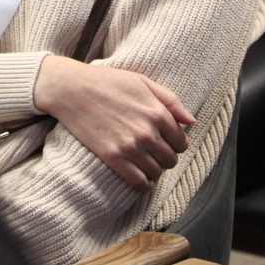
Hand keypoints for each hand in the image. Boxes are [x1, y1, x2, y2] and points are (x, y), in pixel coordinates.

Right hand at [32, 56, 193, 188]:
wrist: (73, 90)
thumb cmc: (108, 82)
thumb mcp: (143, 82)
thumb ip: (171, 100)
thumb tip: (192, 121)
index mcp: (157, 113)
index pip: (181, 142)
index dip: (177, 144)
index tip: (168, 142)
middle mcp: (147, 133)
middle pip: (171, 159)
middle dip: (167, 157)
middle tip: (156, 152)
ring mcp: (130, 147)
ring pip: (156, 172)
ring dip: (155, 170)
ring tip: (147, 162)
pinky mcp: (113, 158)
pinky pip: (138, 182)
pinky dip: (143, 183)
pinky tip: (139, 176)